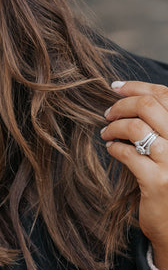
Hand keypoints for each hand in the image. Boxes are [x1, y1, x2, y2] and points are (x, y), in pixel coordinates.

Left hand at [100, 80, 167, 269]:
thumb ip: (158, 123)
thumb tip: (125, 93)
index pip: (165, 95)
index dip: (137, 87)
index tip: (115, 87)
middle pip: (148, 105)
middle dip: (121, 105)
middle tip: (107, 114)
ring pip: (136, 127)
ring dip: (114, 127)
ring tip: (107, 133)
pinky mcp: (158, 182)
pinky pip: (128, 154)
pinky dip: (115, 148)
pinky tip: (112, 149)